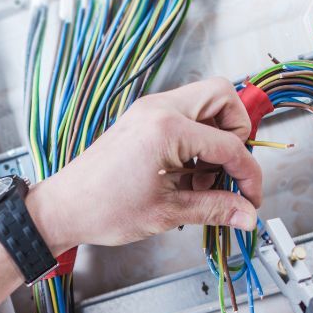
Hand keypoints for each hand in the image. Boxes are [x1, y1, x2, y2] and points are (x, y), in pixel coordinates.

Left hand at [27, 77, 261, 253]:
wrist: (62, 208)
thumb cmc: (102, 209)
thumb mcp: (166, 212)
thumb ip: (214, 208)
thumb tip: (246, 214)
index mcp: (167, 128)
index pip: (230, 145)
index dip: (248, 174)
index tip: (250, 198)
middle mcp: (157, 109)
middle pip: (222, 98)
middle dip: (236, 134)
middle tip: (227, 171)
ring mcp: (146, 111)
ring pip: (202, 104)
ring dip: (213, 139)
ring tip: (200, 181)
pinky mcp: (139, 120)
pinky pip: (181, 117)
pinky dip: (193, 141)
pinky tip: (183, 176)